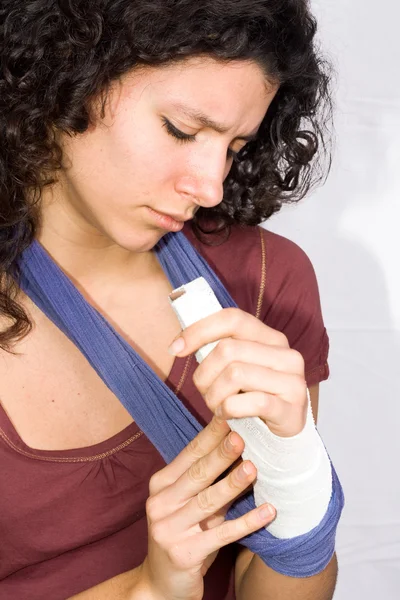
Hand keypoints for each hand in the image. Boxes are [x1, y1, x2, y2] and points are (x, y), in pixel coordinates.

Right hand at [140, 416, 274, 599]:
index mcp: (161, 485)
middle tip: (243, 436)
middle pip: (197, 474)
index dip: (210, 435)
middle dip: (221, 454)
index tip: (230, 416)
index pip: (189, 454)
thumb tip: (236, 444)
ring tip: (254, 469)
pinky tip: (268, 512)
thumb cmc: (181, 534)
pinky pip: (221, 535)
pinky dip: (247, 523)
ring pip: (208, 501)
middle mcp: (161, 503)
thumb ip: (205, 479)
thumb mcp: (187, 503)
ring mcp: (169, 529)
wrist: (161, 585)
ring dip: (233, 484)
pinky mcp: (183, 553)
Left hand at [168, 308, 307, 437]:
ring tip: (216, 405)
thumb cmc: (253, 396)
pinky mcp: (291, 409)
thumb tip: (180, 342)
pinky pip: (249, 402)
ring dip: (214, 395)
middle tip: (204, 391)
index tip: (175, 348)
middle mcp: (286, 355)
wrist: (282, 435)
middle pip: (227, 349)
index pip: (232, 319)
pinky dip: (229, 409)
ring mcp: (292, 381)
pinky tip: (227, 415)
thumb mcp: (239, 367)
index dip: (199, 330)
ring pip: (235, 374)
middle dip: (205, 374)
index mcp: (271, 338)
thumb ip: (220, 350)